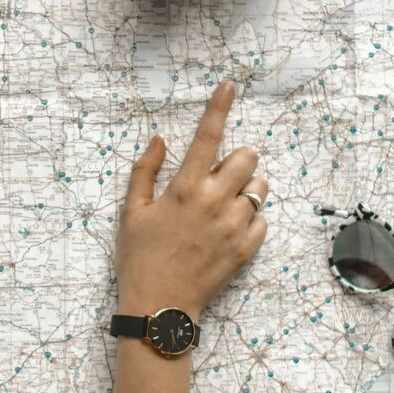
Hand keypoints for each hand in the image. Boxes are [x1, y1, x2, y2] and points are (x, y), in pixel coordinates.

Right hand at [116, 82, 266, 320]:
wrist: (159, 306)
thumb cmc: (139, 257)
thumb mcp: (131, 212)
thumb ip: (144, 171)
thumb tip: (160, 140)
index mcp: (184, 188)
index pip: (208, 136)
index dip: (219, 106)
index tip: (230, 86)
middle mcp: (214, 202)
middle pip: (247, 158)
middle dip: (237, 160)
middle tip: (219, 177)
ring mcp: (233, 226)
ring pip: (260, 189)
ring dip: (246, 189)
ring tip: (224, 206)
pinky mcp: (246, 249)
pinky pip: (262, 221)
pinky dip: (249, 220)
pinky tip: (227, 231)